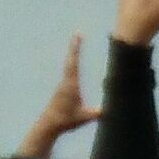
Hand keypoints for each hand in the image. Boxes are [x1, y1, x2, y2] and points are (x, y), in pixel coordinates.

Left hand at [19, 37, 101, 158]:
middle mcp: (66, 81)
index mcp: (71, 84)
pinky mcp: (63, 89)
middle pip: (71, 60)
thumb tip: (109, 109)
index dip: (76, 49)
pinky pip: (70, 72)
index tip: (78, 36)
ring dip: (74, 53)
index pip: (74, 63)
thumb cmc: (66, 120)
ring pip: (69, 65)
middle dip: (75, 47)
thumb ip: (96, 113)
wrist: (49, 124)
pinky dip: (73, 63)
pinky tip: (75, 61)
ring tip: (77, 42)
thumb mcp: (83, 117)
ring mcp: (64, 84)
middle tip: (78, 34)